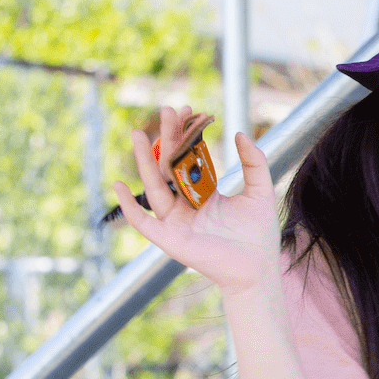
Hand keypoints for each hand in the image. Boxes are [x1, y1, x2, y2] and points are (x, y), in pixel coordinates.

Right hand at [111, 106, 282, 300]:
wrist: (257, 268)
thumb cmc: (259, 233)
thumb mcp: (259, 190)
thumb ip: (253, 163)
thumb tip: (240, 132)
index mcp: (205, 193)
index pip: (190, 158)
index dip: (188, 135)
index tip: (187, 110)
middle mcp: (186, 204)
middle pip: (170, 166)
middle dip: (167, 139)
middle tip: (166, 111)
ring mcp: (175, 221)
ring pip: (154, 186)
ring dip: (143, 161)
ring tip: (137, 134)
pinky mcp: (168, 239)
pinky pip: (142, 221)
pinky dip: (130, 205)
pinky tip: (119, 184)